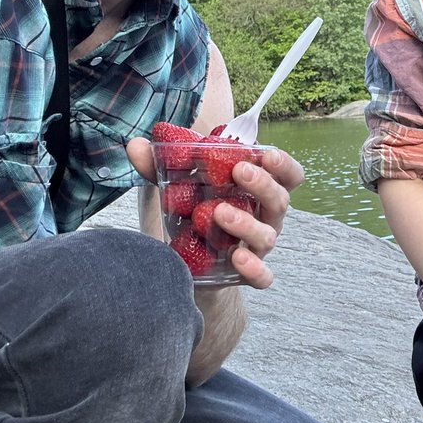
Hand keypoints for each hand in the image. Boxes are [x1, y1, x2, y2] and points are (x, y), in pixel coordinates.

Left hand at [126, 138, 304, 288]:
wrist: (188, 264)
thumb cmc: (195, 213)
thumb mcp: (179, 187)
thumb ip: (160, 167)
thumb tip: (134, 146)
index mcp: (258, 190)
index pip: (288, 175)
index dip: (283, 164)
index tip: (266, 153)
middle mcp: (264, 217)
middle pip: (280, 200)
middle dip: (263, 184)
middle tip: (239, 171)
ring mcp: (258, 246)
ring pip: (267, 236)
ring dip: (246, 222)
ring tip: (218, 212)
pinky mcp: (246, 273)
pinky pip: (262, 276)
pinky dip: (254, 268)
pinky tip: (236, 258)